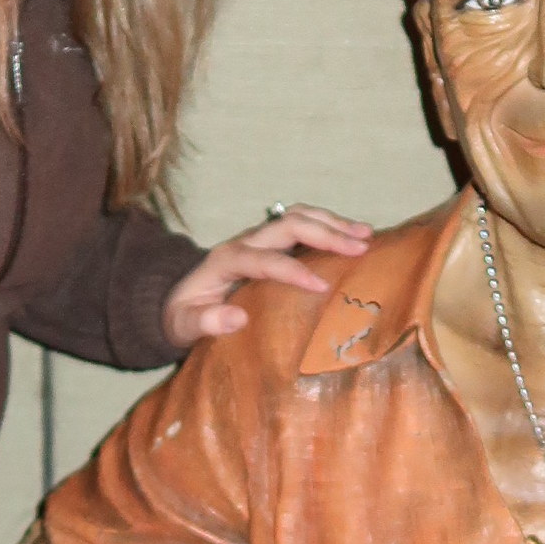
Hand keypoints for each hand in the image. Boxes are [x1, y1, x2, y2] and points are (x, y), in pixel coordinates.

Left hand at [160, 204, 372, 347]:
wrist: (177, 299)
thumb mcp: (183, 326)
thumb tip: (236, 317)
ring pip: (298, 217)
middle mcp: (244, 242)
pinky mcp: (269, 242)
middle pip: (288, 225)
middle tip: (360, 248)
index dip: (293, 270)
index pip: (264, 260)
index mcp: (225, 261)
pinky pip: (301, 224)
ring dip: (333, 223)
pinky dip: (329, 226)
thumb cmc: (182, 317)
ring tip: (366, 234)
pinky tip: (354, 236)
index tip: (322, 285)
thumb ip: (204, 323)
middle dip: (326, 234)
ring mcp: (258, 238)